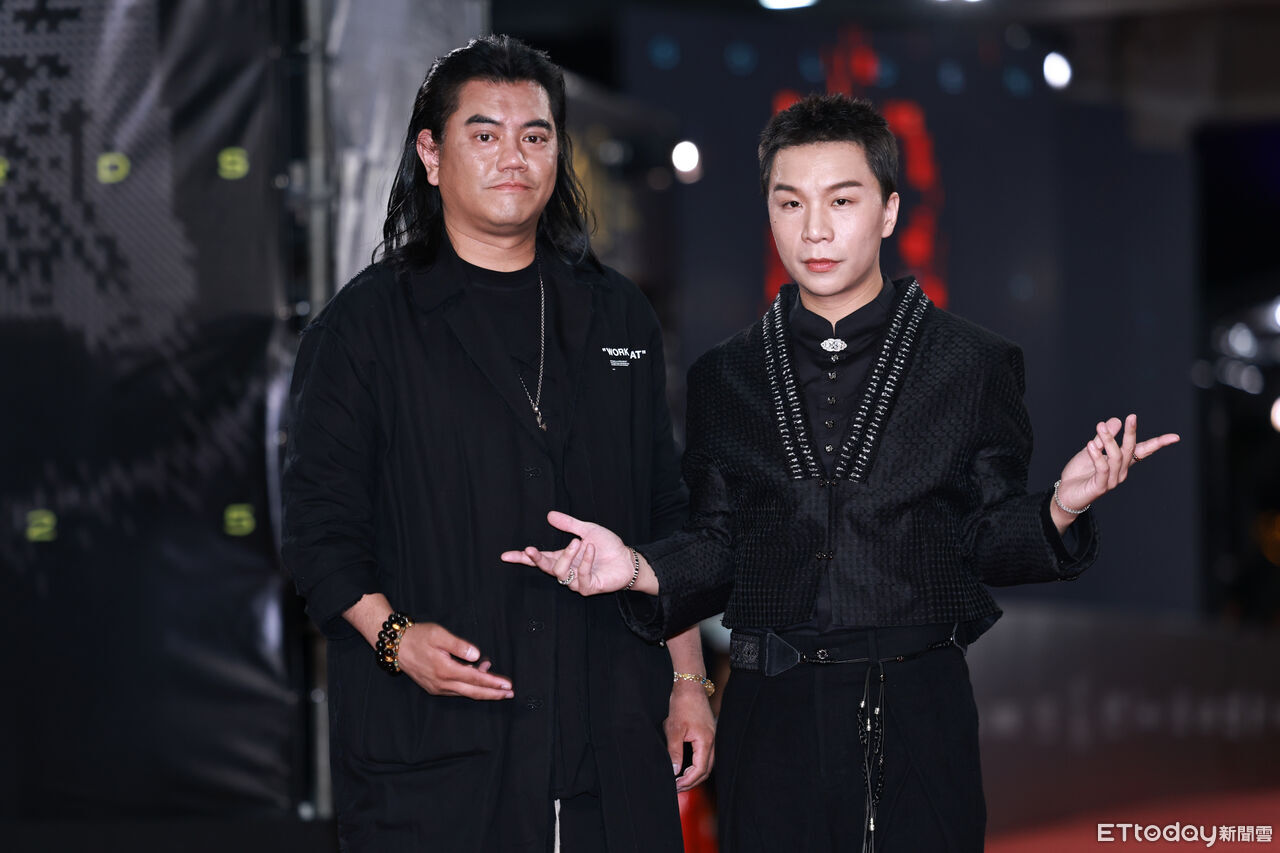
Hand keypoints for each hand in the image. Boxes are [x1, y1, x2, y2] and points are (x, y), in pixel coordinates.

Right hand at [396, 622, 513, 700]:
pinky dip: (469, 685)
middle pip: (473, 692)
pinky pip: (456, 689)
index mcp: (445, 670)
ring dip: (482, 690)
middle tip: (509, 694)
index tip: (507, 685)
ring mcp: (437, 687)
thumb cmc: (418, 637)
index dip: (493, 682)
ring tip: (498, 685)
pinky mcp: (434, 687)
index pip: (475, 679)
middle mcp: (441, 683)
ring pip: (465, 692)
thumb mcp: (439, 635)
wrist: (396, 646)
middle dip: (493, 694)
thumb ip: (459, 645)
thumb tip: (476, 655)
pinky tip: (477, 674)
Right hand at [500, 511, 645, 594]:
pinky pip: (580, 577)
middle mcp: (567, 570)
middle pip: (544, 567)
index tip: (505, 555)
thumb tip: (549, 515)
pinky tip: (591, 550)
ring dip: (567, 556)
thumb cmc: (608, 546)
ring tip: (579, 543)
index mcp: (563, 557)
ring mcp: (576, 581)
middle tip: (530, 549)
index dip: (522, 558)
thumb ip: (568, 524)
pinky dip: (585, 562)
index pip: (538, 558)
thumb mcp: (587, 530)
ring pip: (560, 572)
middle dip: (536, 559)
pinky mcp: (588, 588)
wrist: (627, 559)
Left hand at [666, 679, 714, 790]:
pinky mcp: (708, 734)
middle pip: (705, 770)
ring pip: (706, 764)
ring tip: (680, 779)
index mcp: (705, 742)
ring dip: (694, 774)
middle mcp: (712, 742)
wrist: (690, 686)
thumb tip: (674, 772)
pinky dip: (696, 764)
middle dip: (692, 782)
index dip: (687, 782)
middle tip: (677, 788)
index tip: (675, 786)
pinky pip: (705, 755)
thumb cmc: (682, 705)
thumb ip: (675, 753)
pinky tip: (685, 765)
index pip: (699, 770)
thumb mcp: (674, 730)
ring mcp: (711, 738)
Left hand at [1052, 414, 1179, 528]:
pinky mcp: (1100, 487)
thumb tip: (1116, 420)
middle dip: (1132, 433)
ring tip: (1099, 427)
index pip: (1143, 451)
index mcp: (1121, 462)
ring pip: (1116, 457)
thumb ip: (1102, 438)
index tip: (1175, 437)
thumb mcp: (1091, 450)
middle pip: (1130, 450)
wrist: (1065, 494)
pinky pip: (1102, 469)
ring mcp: (1112, 480)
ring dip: (1109, 440)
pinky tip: (1090, 445)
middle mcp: (1120, 472)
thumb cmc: (1080, 473)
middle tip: (1132, 417)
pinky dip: (1097, 456)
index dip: (1158, 444)